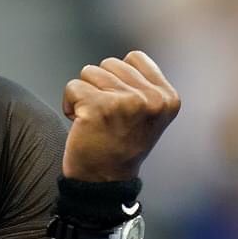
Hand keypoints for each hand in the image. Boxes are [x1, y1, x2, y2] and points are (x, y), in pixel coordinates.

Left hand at [61, 50, 180, 181]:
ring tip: (94, 119)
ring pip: (89, 72)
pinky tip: (81, 123)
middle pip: (109, 63)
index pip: (135, 57)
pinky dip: (69, 104)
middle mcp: (151, 98)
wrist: (104, 181)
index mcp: (168, 98)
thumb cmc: (120, 144)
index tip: (119, 105)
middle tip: (106, 116)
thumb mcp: (146, 114)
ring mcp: (126, 101)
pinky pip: (72, 87)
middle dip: (100, 86)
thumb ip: (142, 85)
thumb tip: (124, 60)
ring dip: (84, 95)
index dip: (118, 77)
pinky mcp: (100, 106)